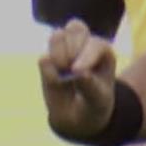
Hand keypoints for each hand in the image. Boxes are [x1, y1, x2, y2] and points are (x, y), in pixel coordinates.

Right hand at [39, 25, 117, 139]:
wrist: (77, 118)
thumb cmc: (94, 104)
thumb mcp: (99, 100)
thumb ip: (91, 86)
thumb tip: (78, 72)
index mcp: (102, 50)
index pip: (94, 42)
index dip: (85, 54)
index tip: (76, 71)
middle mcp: (84, 44)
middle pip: (75, 27)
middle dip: (71, 49)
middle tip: (73, 70)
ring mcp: (64, 49)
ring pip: (57, 36)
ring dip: (58, 56)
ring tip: (64, 73)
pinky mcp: (48, 60)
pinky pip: (44, 59)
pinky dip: (48, 72)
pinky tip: (57, 82)